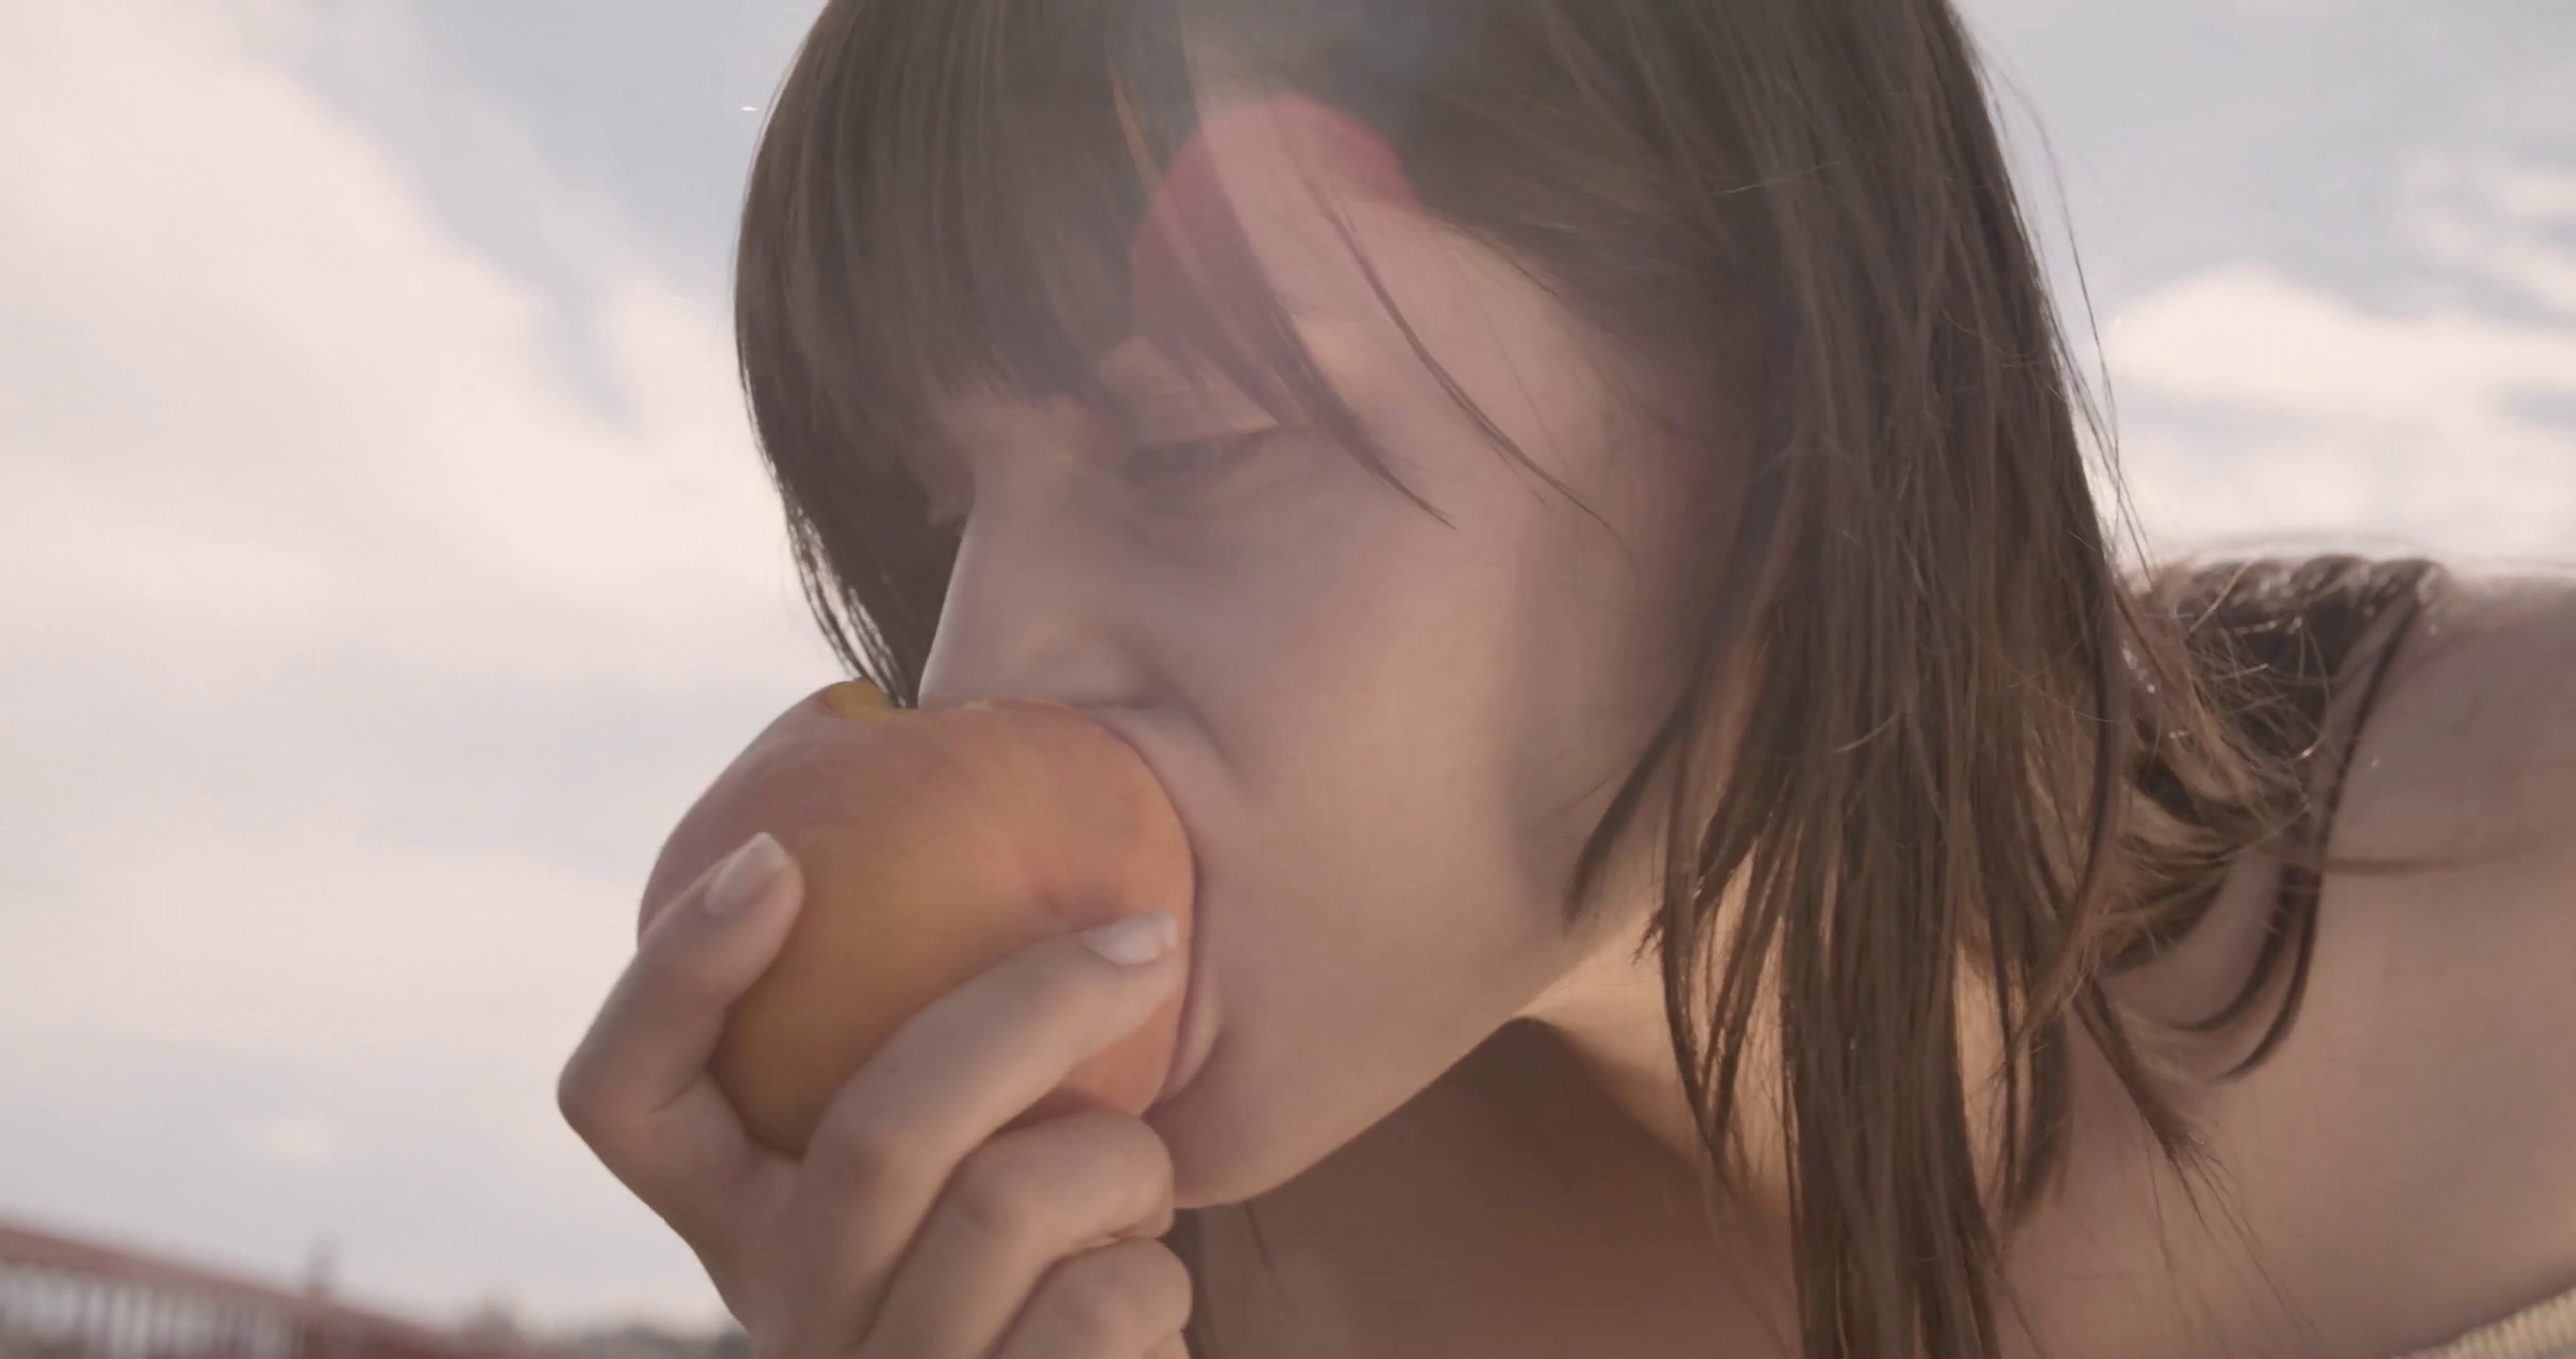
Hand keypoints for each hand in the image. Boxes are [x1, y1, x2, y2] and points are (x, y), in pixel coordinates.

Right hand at [557, 833, 1196, 1357]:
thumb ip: (932, 1027)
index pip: (618, 1099)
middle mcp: (780, 1311)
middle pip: (879, 1130)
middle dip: (1036, 1006)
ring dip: (1124, 1162)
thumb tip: (946, 754)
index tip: (777, 855)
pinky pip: (1099, 1310)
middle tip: (1153, 932)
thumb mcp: (967, 1142)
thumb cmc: (1044, 1246)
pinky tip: (1144, 1290)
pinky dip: (1158, 1277)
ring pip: (1010, 1210)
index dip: (674, 975)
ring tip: (1144, 1177)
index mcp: (739, 1219)